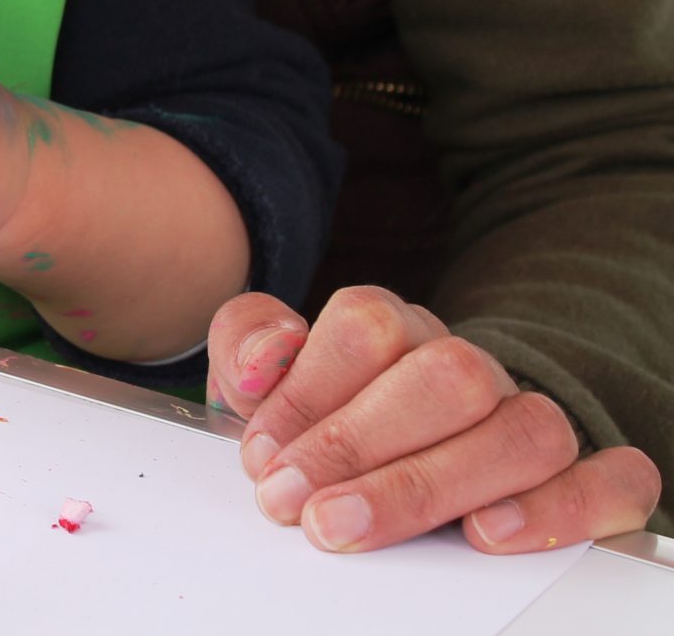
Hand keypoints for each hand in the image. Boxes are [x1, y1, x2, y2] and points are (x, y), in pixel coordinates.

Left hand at [209, 287, 662, 552]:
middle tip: (299, 507)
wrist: (391, 446)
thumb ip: (248, 341)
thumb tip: (263, 358)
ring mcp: (527, 419)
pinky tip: (489, 534)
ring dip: (435, 485)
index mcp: (392, 329)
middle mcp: (469, 367)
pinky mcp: (584, 475)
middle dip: (361, 447)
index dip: (311, 392)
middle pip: (449, 377)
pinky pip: (614, 480)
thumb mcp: (263, 376)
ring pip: (527, 430)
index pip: (369, 328)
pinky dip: (563, 509)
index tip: (264, 457)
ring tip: (357, 528)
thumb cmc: (320, 416)